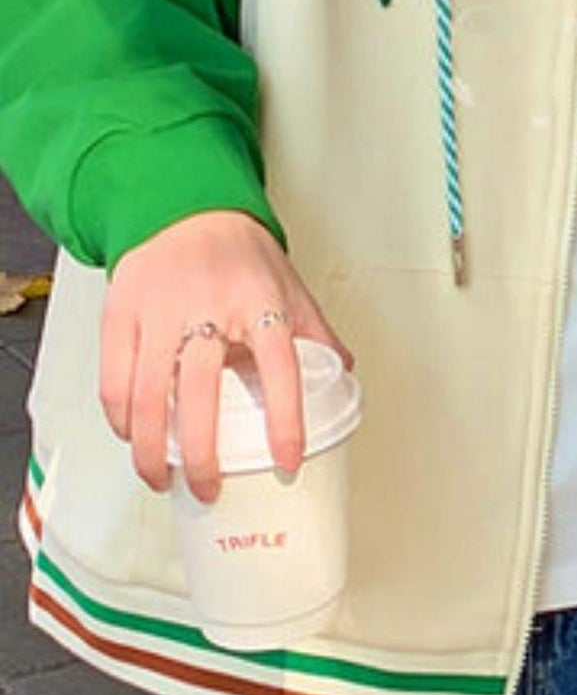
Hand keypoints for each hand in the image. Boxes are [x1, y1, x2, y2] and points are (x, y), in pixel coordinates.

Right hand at [100, 213, 352, 504]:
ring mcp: (159, 310)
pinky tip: (133, 437)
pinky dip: (121, 418)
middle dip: (203, 455)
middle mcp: (209, 307)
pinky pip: (113, 378)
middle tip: (209, 489)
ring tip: (162, 478)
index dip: (285, 421)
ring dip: (152, 448)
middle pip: (200, 393)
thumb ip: (315, 333)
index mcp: (261, 303)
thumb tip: (344, 375)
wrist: (185, 206)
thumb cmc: (241, 252)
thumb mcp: (289, 286)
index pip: (281, 369)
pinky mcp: (121, 313)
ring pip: (146, 394)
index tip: (287, 462)